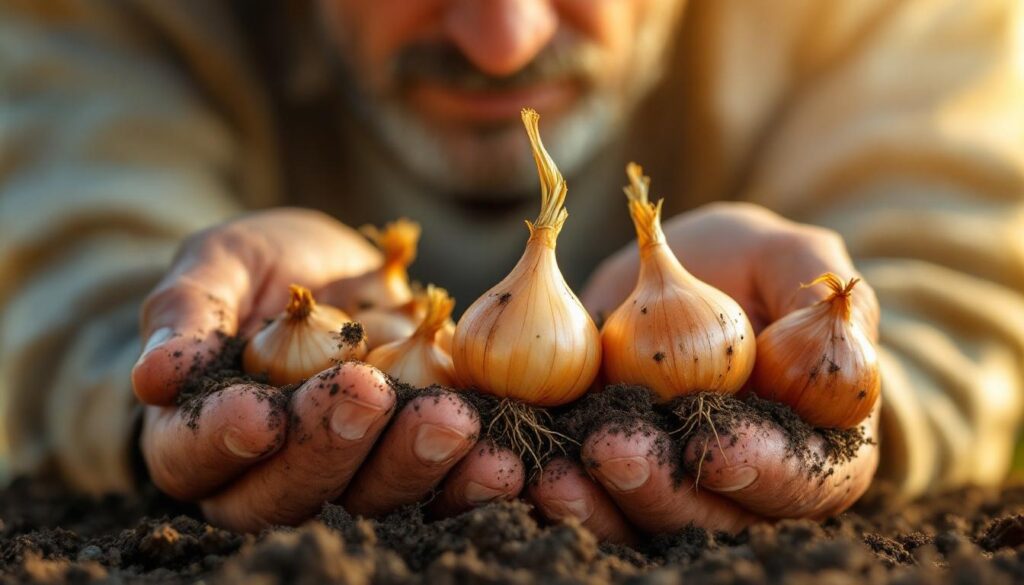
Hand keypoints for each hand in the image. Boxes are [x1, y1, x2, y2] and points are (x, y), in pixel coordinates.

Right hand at [132, 209, 523, 531]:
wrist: (336, 275)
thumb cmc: (258, 268)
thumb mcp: (218, 264)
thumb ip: (188, 313)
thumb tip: (151, 376)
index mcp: (203, 431)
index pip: (193, 456)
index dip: (223, 440)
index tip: (260, 412)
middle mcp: (272, 471)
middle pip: (289, 491)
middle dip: (331, 446)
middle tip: (368, 396)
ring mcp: (352, 470)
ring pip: (373, 496)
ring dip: (416, 465)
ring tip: (453, 422)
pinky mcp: (416, 458)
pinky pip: (444, 486)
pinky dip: (475, 479)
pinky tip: (507, 462)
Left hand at [528, 203, 880, 541]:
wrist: (678, 277)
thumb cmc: (749, 267)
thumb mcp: (788, 257)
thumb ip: (817, 290)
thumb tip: (844, 340)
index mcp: (812, 446)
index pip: (803, 478)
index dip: (765, 468)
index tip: (720, 443)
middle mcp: (745, 487)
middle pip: (715, 517)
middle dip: (663, 488)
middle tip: (616, 450)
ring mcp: (674, 488)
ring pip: (644, 523)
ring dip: (598, 505)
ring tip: (554, 475)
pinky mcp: (611, 479)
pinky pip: (589, 504)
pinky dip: (558, 495)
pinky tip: (527, 471)